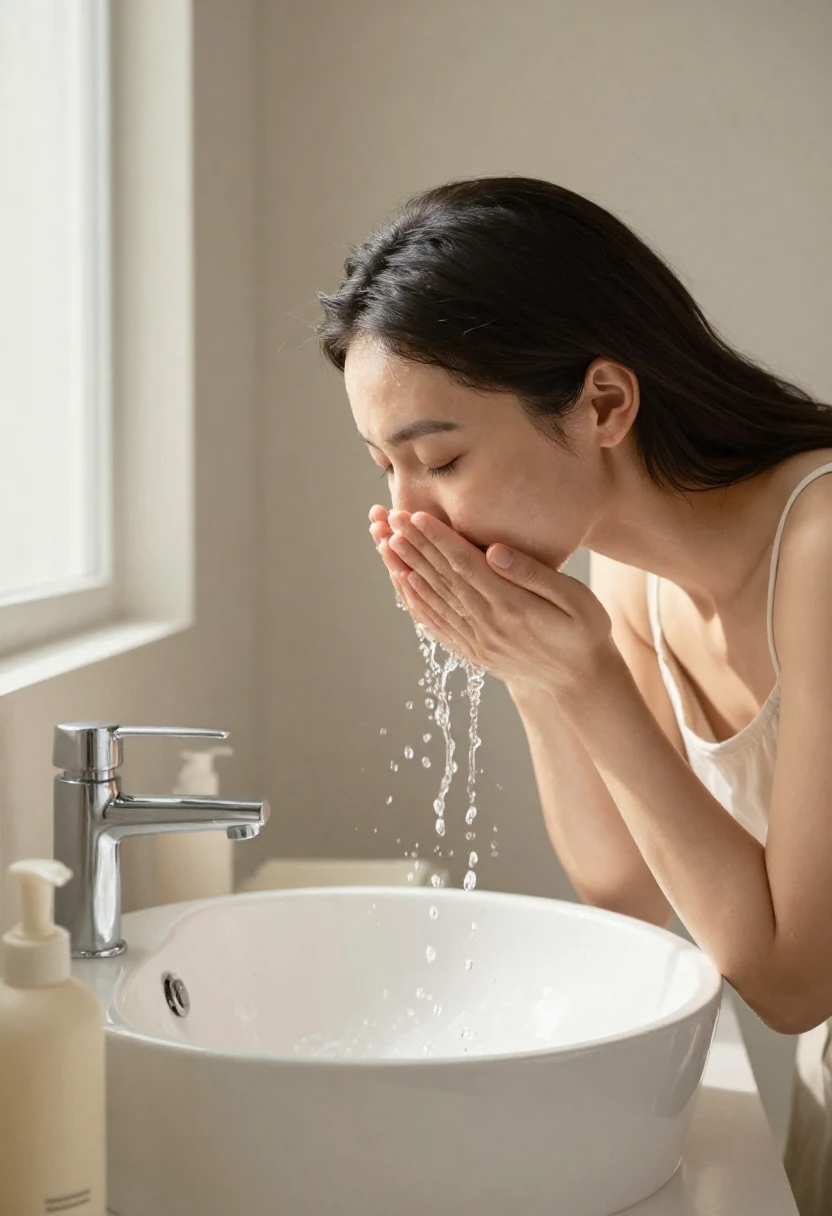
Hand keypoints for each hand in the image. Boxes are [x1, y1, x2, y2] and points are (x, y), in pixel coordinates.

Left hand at [375, 507, 619, 697]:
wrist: (581, 684)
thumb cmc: (585, 633)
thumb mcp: (576, 600)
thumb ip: (535, 574)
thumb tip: (494, 551)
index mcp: (512, 607)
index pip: (466, 565)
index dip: (439, 539)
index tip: (416, 515)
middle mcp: (488, 626)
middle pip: (443, 579)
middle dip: (415, 547)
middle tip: (391, 519)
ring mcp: (478, 642)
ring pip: (435, 600)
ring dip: (408, 570)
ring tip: (386, 545)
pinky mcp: (474, 652)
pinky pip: (438, 626)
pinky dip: (418, 604)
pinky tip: (404, 585)